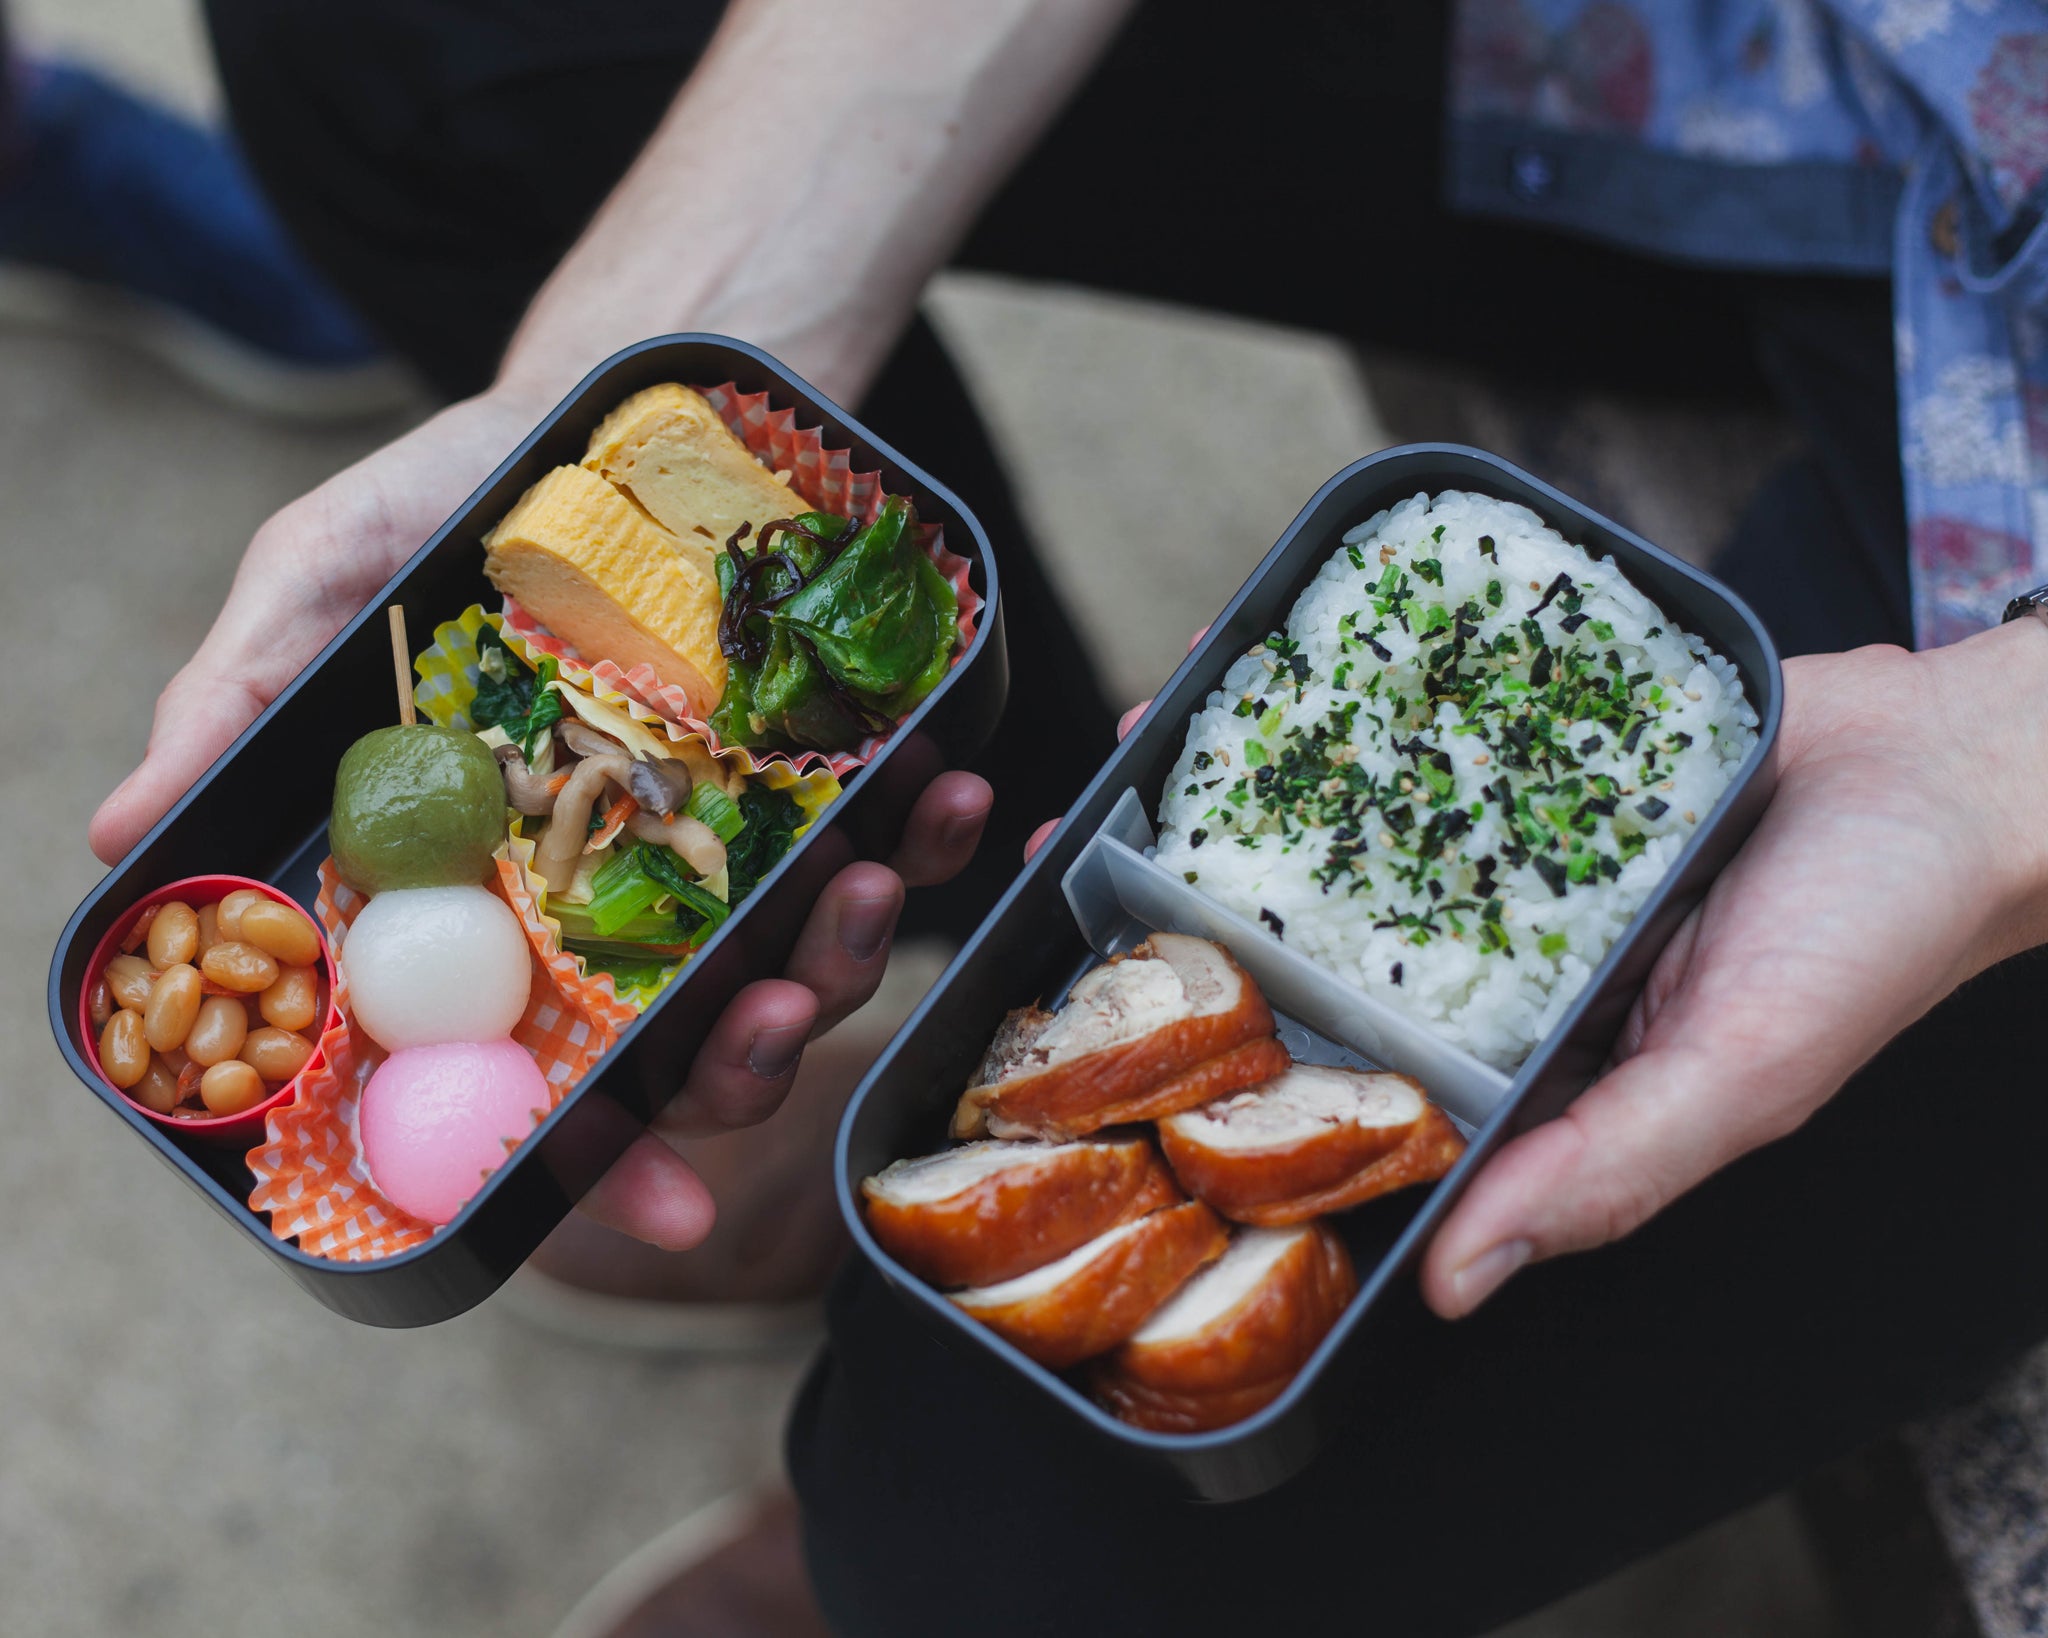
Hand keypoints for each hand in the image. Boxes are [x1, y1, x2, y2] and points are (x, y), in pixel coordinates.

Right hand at [89, 384, 993, 1251]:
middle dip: (747, 1061)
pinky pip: (896, 834)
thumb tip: (118, 834)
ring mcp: (729, 845)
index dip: (592, 1162)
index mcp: (491, 898)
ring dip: (852, 950)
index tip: (659, 1213)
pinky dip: (934, 830)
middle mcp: (614, 898)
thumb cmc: (451, 493)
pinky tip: (953, 788)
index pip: (530, 1070)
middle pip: (692, 1049)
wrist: (609, 397)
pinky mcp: (822, 775)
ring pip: (805, 961)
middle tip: (776, 1007)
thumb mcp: (326, 569)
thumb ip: (242, 696)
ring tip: (872, 879)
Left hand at [1027, 626, 2047, 1318]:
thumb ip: (1603, 1172)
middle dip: (1197, 907)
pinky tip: (1250, 673)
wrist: (1955, 768)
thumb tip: (1453, 1284)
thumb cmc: (1867, 941)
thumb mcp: (1736, 1082)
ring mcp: (1496, 842)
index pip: (1350, 1072)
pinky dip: (1334, 704)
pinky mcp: (1521, 746)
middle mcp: (1490, 953)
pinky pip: (1408, 725)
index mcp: (1518, 1054)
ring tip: (1136, 755)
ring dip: (1240, 792)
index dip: (1230, 1061)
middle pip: (1318, 935)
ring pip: (1340, 822)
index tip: (1110, 1035)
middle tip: (1077, 873)